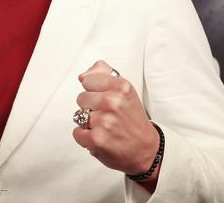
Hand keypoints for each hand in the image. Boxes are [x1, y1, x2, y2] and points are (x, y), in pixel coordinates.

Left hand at [72, 60, 159, 179]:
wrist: (147, 150)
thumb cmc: (133, 120)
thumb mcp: (124, 90)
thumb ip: (102, 74)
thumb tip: (82, 75)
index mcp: (120, 87)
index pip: (87, 80)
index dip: (95, 91)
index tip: (105, 99)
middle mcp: (112, 102)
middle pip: (81, 98)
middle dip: (91, 107)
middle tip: (107, 116)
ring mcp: (104, 121)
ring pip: (78, 115)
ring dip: (88, 123)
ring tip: (105, 127)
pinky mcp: (96, 139)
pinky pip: (76, 132)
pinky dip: (85, 137)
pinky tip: (100, 137)